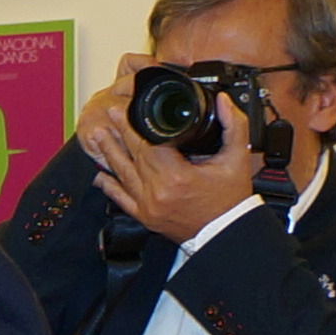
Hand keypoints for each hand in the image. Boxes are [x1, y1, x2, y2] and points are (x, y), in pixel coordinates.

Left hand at [80, 58, 262, 243]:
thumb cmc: (230, 199)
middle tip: (109, 114)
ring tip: (98, 135)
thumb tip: (223, 101)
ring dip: (109, 153)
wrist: (225, 233)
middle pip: (132, 156)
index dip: (133, 125)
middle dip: (119, 133)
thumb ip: (233, 126)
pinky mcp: (145, 217)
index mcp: (177, 176)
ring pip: (121, 174)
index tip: (124, 110)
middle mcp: (157, 192)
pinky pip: (121, 199)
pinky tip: (99, 175)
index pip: (147, 143)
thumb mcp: (236, 159)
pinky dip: (109, 186)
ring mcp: (148, 206)